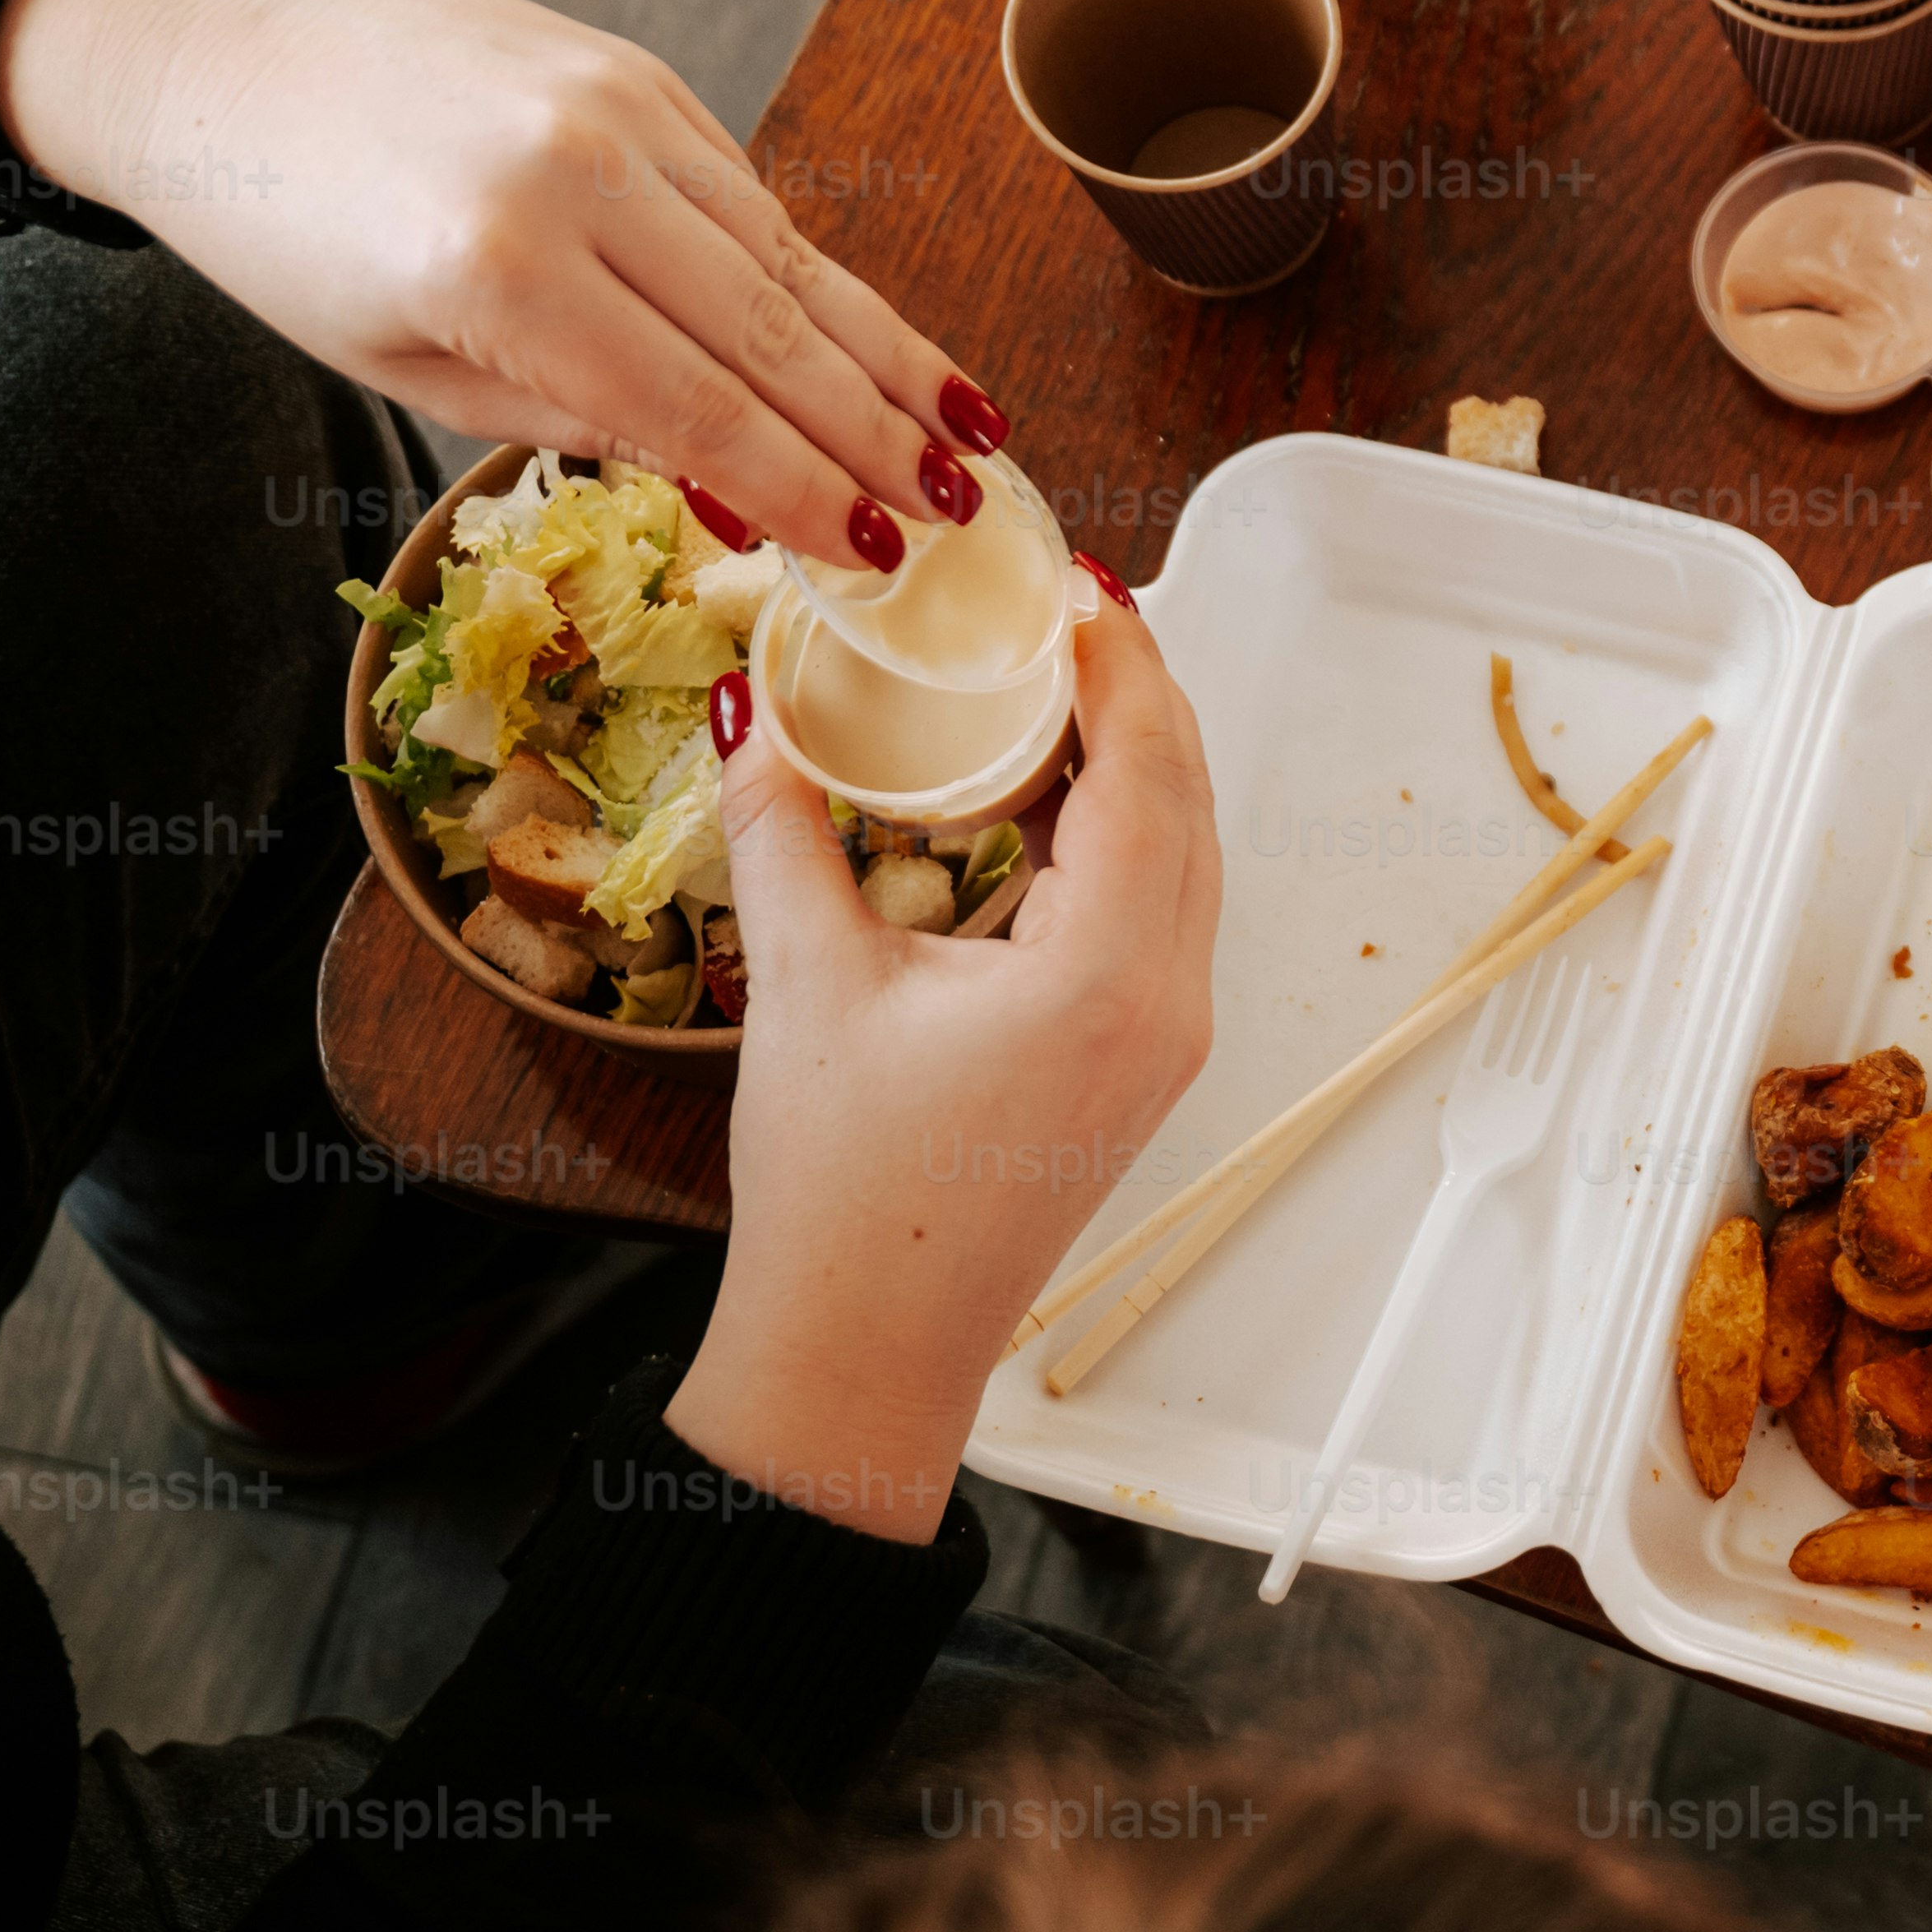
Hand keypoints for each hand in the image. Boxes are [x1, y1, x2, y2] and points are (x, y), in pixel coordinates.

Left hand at [0, 0, 1001, 571]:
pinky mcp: (633, 72)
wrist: (218, 41)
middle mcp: (575, 178)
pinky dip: (814, 276)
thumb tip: (726, 473)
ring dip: (886, 356)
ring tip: (965, 434)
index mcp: (495, 273)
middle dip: (879, 436)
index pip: (698, 410)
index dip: (802, 493)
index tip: (879, 555)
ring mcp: (616, 110)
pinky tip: (873, 340)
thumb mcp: (404, 362)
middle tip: (963, 512)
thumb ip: (569, 411)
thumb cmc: (283, 225)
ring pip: (787, 259)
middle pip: (773, 336)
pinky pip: (745, 195)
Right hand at [665, 579, 1215, 1535]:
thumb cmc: (841, 1193)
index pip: (1148, 773)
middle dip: (1139, 694)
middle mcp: (1167, 1003)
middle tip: (1071, 604)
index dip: (1121, 664)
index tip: (1079, 581)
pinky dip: (1123, 832)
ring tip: (1064, 674)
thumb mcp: (801, 984)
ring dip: (1137, 761)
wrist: (864, 1350)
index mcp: (1106, 975)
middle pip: (1189, 803)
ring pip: (1185, 857)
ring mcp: (1167, 1039)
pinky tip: (1054, 793)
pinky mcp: (1140, 1062)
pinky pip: (1158, 911)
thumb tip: (743, 704)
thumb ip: (779, 826)